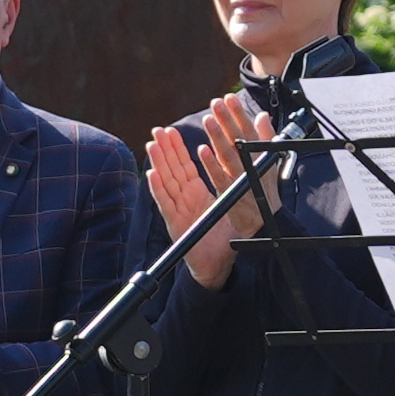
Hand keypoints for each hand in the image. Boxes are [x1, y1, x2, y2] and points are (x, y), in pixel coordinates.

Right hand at [145, 117, 242, 290]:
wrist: (218, 265)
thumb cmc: (223, 238)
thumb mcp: (230, 204)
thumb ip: (233, 183)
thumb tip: (242, 163)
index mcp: (196, 194)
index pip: (185, 166)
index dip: (178, 149)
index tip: (172, 131)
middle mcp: (183, 200)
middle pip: (172, 169)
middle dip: (164, 149)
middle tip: (158, 130)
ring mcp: (177, 210)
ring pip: (165, 182)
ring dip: (158, 163)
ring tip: (152, 145)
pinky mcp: (174, 223)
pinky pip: (165, 203)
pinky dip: (158, 189)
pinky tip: (152, 175)